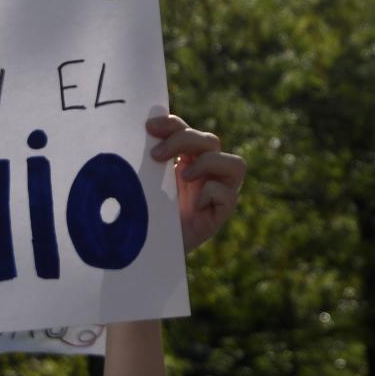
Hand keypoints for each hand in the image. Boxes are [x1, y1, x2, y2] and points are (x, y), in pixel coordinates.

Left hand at [148, 112, 246, 253]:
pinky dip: (210, 193)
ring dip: (207, 164)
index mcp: (187, 159)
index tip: (148, 127)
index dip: (172, 124)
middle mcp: (207, 172)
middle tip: (156, 155)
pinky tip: (192, 205)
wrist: (149, 251)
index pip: (186, 130)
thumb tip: (139, 132)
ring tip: (183, 176)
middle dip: (183, 140)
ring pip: (235, 164)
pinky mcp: (222, 213)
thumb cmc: (146, 214)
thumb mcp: (145, 182)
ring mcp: (219, 192)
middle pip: (211, 141)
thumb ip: (149, 160)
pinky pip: (229, 195)